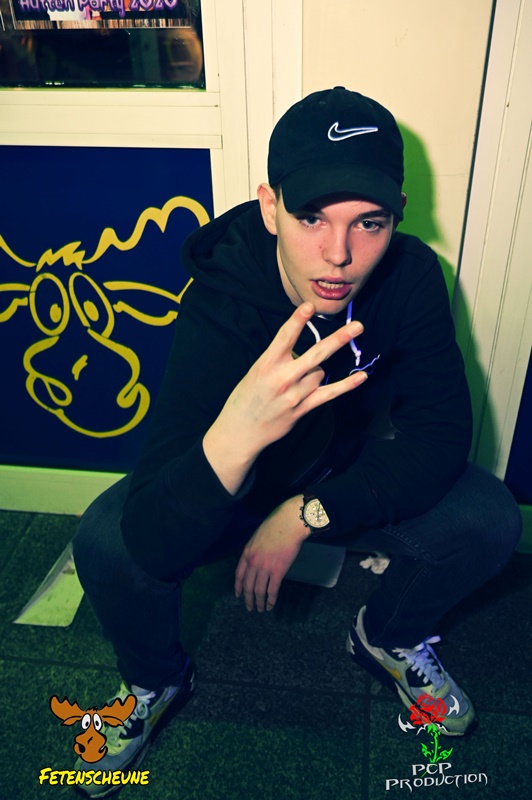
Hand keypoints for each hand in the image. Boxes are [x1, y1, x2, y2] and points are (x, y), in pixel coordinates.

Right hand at [203, 302, 366, 493]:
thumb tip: (303, 353)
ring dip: (314, 372)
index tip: (309, 306)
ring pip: (319, 373)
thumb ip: (278, 360)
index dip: (298, 320)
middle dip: (339, 339)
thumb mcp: (256, 371)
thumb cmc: (247, 397)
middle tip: (358, 326)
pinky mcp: (302, 408)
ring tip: (295, 381)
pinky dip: (346, 385)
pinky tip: (362, 377)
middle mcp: (282, 377)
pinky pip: (329, 394)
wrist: (240, 430)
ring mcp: (294, 394)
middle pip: (316, 354)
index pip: (284, 337)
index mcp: (267, 364)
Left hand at [234, 496, 308, 611]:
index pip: (239, 575)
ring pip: (259, 591)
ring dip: (259, 602)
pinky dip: (271, 600)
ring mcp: (265, 568)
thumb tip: (255, 561)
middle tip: (250, 607)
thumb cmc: (275, 526)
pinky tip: (270, 605)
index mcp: (247, 553)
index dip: (238, 587)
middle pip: (248, 586)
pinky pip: (272, 590)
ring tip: (260, 609)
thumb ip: (254, 551)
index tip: (238, 595)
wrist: (288, 524)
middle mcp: (253, 563)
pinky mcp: (278, 571)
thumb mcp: (256, 537)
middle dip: (248, 599)